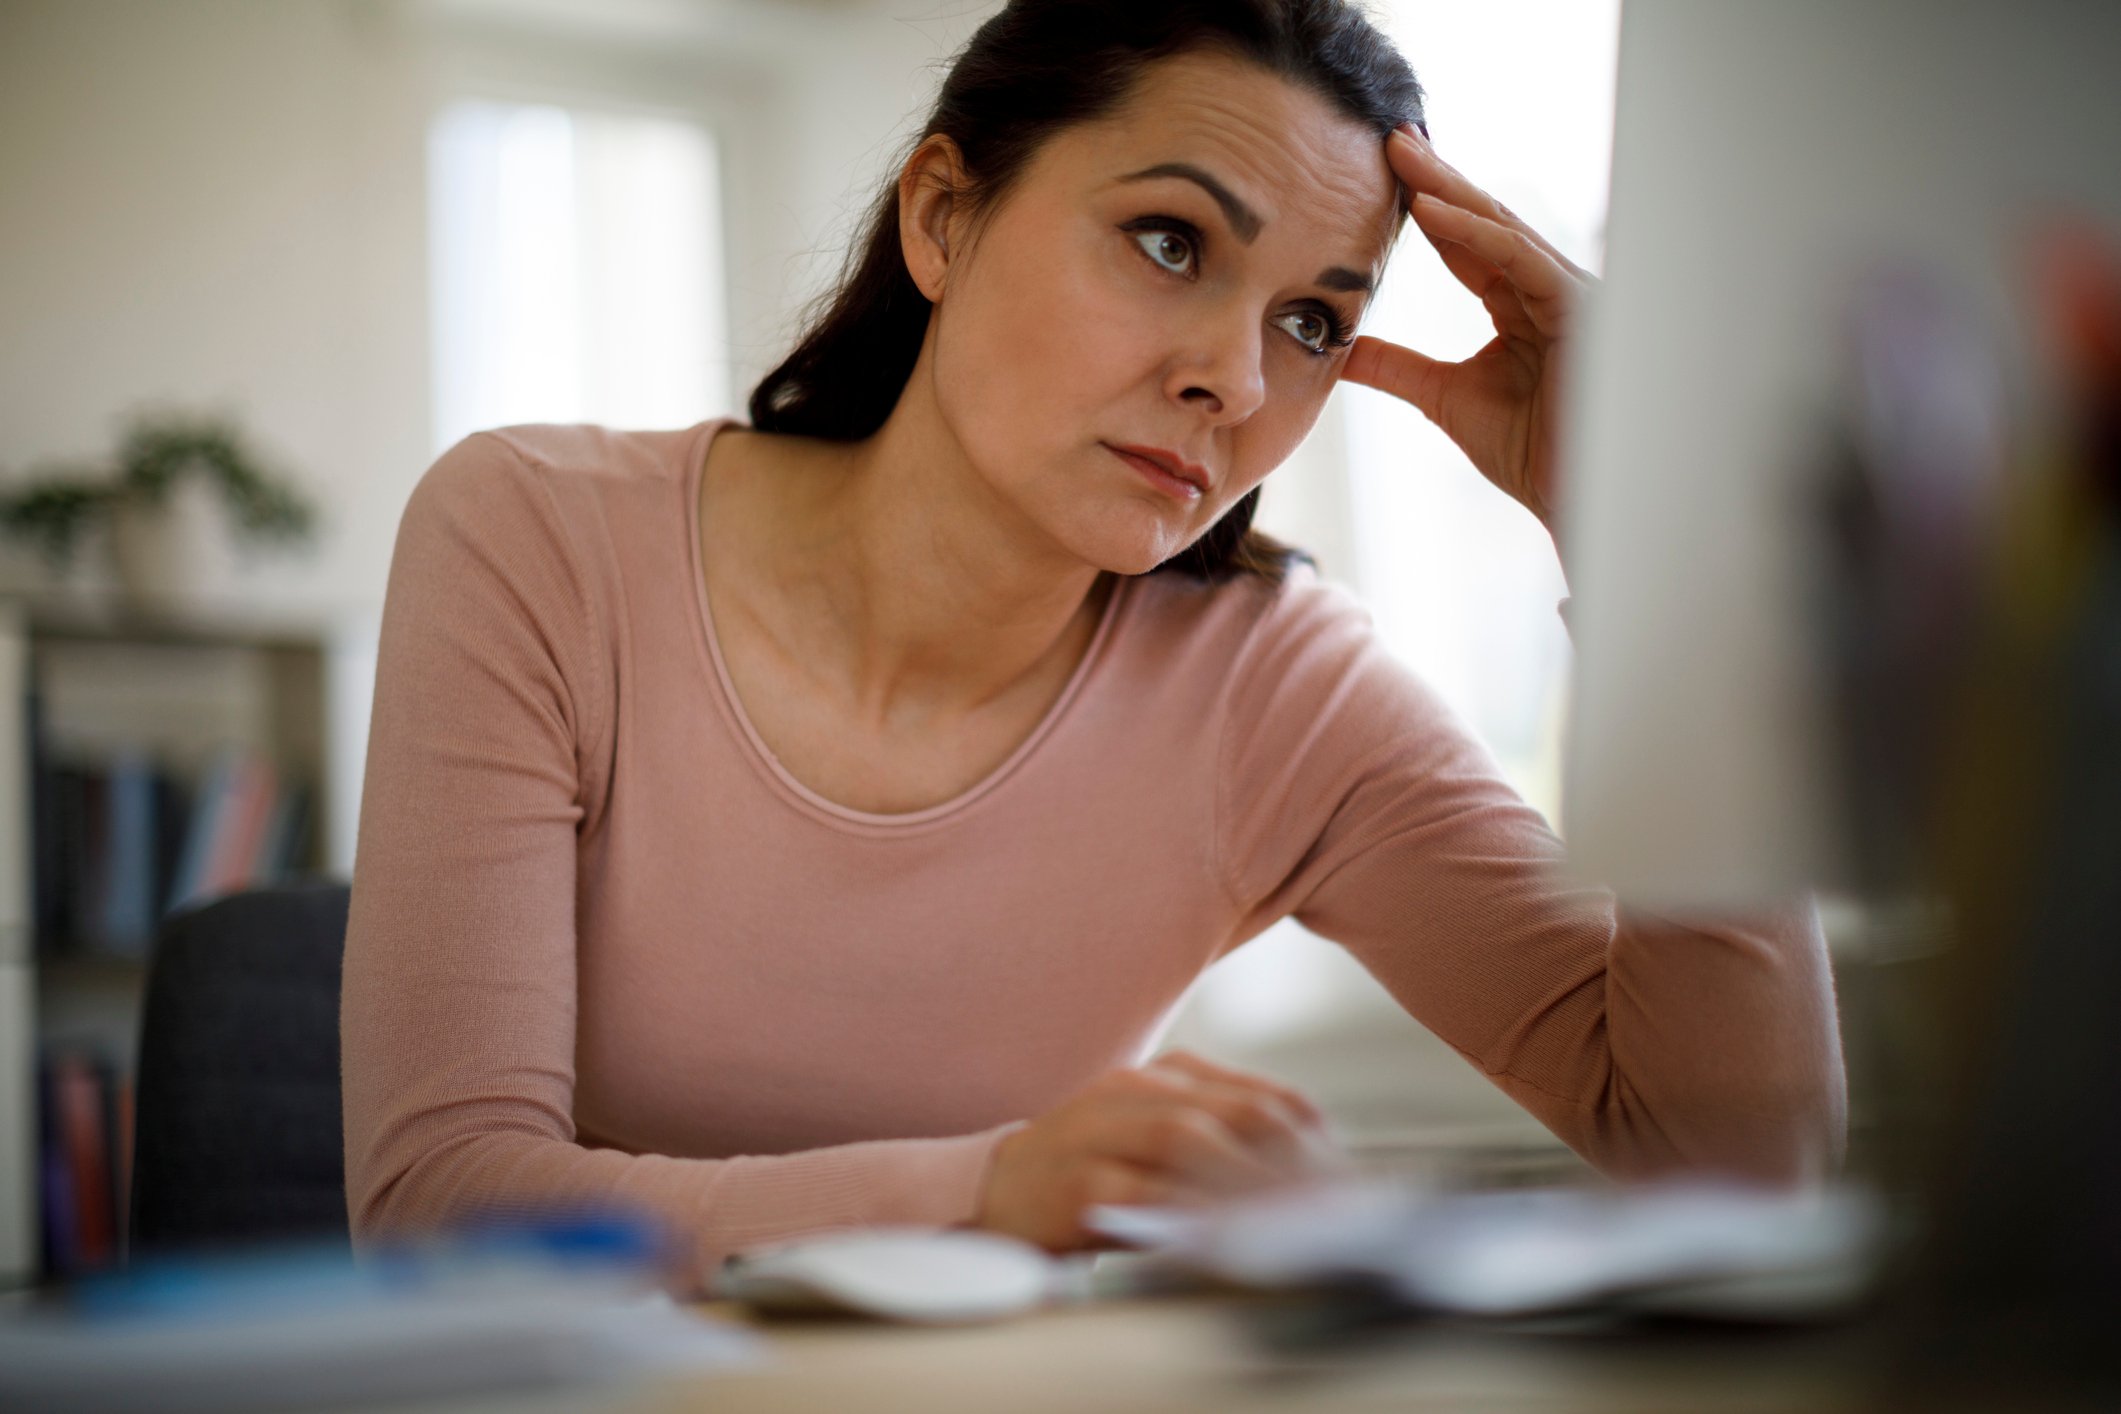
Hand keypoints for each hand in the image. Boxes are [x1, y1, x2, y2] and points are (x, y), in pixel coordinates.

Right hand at [970, 1050, 1348, 1251]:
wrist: (996, 1190)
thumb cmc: (1092, 1171)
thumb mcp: (1160, 1145)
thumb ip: (1221, 1150)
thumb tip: (1304, 1186)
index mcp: (1167, 1075)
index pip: (1263, 1098)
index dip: (1313, 1142)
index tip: (1345, 1185)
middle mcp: (1137, 1088)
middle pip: (1235, 1112)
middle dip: (1293, 1161)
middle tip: (1330, 1207)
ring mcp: (1102, 1127)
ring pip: (1189, 1139)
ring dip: (1246, 1181)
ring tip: (1288, 1219)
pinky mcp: (1077, 1177)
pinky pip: (1142, 1190)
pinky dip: (1186, 1211)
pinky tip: (1220, 1234)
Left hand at [1341, 122, 1595, 539]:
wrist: (1575, 498)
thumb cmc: (1532, 454)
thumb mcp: (1444, 399)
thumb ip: (1397, 368)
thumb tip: (1341, 348)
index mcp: (1517, 305)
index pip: (1464, 245)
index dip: (1423, 210)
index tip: (1378, 176)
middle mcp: (1544, 289)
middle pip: (1483, 222)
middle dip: (1436, 179)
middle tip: (1390, 140)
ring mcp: (1565, 294)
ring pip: (1502, 228)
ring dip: (1450, 190)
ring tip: (1403, 158)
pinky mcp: (1577, 306)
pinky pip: (1521, 257)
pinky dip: (1476, 233)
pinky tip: (1432, 210)